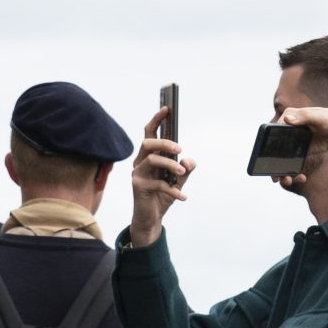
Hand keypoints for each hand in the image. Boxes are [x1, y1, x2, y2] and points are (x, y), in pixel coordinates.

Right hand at [129, 106, 195, 247]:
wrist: (152, 218)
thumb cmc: (162, 195)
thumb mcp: (178, 180)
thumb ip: (184, 168)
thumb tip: (190, 160)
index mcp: (148, 156)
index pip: (150, 133)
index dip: (157, 120)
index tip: (167, 108)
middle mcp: (140, 162)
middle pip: (148, 143)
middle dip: (164, 142)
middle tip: (179, 148)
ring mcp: (137, 174)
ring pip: (152, 160)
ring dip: (169, 164)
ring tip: (181, 171)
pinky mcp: (138, 186)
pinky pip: (158, 184)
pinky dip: (173, 190)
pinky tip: (183, 196)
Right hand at [270, 107, 327, 189]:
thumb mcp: (318, 117)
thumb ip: (303, 117)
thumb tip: (286, 119)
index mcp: (289, 117)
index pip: (273, 131)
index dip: (268, 145)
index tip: (267, 158)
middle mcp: (288, 129)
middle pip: (275, 147)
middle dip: (274, 163)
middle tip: (276, 177)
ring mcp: (294, 141)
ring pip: (282, 157)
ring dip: (283, 170)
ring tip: (288, 181)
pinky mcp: (301, 151)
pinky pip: (293, 162)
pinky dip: (294, 171)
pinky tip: (300, 177)